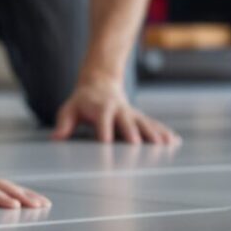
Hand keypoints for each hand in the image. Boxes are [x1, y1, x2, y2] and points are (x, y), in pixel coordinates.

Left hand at [50, 79, 179, 145]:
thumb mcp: (69, 109)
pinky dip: (163, 133)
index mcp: (101, 109)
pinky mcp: (139, 117)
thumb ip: (64, 123)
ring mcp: (131, 114)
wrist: (100, 83)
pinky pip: (153, 124)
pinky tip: (174, 142)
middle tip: (137, 147)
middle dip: (132, 135)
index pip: (103, 123)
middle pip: (127, 123)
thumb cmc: (82, 102)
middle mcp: (119, 110)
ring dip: (154, 134)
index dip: (105, 133)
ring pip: (145, 124)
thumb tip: (56, 138)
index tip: (108, 145)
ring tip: (165, 145)